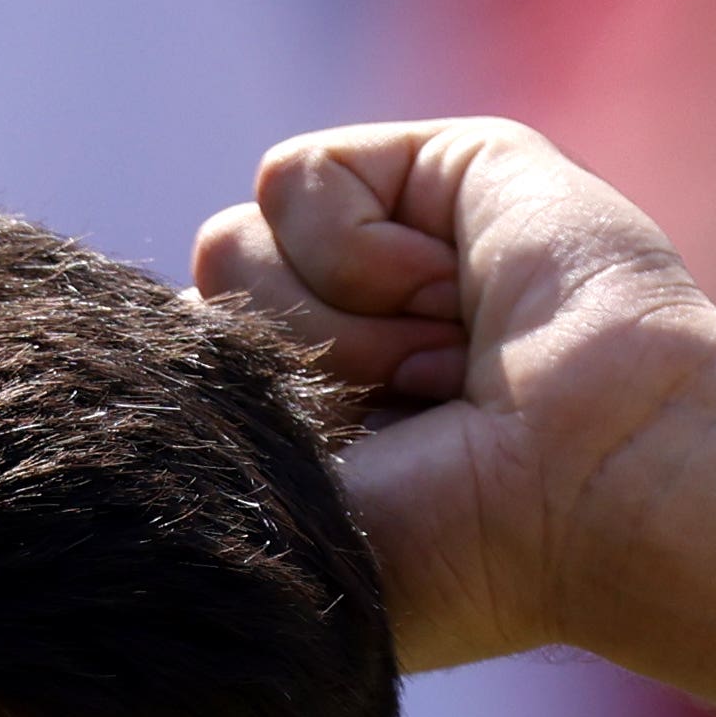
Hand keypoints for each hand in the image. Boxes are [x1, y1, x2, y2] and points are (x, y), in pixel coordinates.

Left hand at [196, 120, 715, 670]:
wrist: (591, 490)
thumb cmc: (453, 549)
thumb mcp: (285, 522)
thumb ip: (187, 445)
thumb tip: (124, 371)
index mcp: (310, 431)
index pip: (177, 384)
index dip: (233, 428)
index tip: (351, 490)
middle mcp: (343, 336)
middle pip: (197, 313)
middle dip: (290, 384)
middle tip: (408, 425)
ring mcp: (388, 251)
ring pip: (228, 246)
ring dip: (334, 329)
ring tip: (441, 367)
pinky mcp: (431, 167)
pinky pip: (291, 179)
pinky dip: (359, 254)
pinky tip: (448, 297)